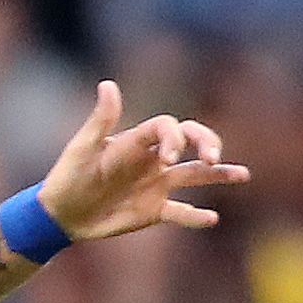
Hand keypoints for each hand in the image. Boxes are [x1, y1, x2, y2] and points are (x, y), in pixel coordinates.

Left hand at [40, 79, 247, 242]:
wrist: (59, 213)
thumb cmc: (68, 176)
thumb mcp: (83, 148)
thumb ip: (101, 120)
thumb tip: (108, 84)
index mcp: (138, 142)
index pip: (170, 128)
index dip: (176, 138)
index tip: (168, 159)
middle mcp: (153, 160)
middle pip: (192, 143)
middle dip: (208, 144)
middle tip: (213, 157)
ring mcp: (156, 185)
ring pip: (195, 175)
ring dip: (219, 174)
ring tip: (243, 174)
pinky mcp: (153, 211)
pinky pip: (181, 212)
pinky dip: (196, 216)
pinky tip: (212, 218)